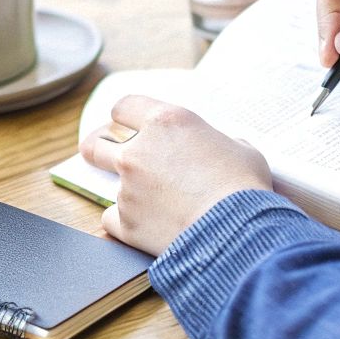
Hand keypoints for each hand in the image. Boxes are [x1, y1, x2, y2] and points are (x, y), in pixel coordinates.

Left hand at [82, 95, 272, 255]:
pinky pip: (114, 221)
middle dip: (98, 149)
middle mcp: (138, 152)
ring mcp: (128, 189)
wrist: (236, 232)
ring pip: (113, 188)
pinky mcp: (126, 223)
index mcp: (166, 123)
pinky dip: (129, 224)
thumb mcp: (242, 150)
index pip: (124, 107)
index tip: (128, 125)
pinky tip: (152, 228)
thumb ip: (218, 144)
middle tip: (105, 155)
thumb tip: (218, 150)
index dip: (125, 116)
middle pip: (96, 144)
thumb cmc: (243, 188)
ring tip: (162, 207)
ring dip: (132, 194)